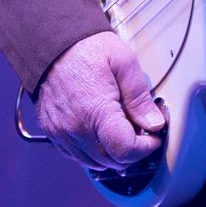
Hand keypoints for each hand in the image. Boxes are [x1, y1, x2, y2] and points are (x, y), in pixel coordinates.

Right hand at [36, 30, 165, 170]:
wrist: (51, 44)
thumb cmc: (87, 48)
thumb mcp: (124, 63)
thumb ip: (140, 97)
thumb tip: (154, 123)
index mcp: (95, 110)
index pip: (124, 151)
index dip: (145, 148)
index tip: (152, 137)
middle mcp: (75, 127)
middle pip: (111, 161)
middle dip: (131, 152)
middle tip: (140, 132)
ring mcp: (61, 132)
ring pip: (94, 163)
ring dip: (112, 154)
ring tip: (120, 130)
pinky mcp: (52, 132)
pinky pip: (76, 155)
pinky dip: (93, 152)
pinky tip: (101, 133)